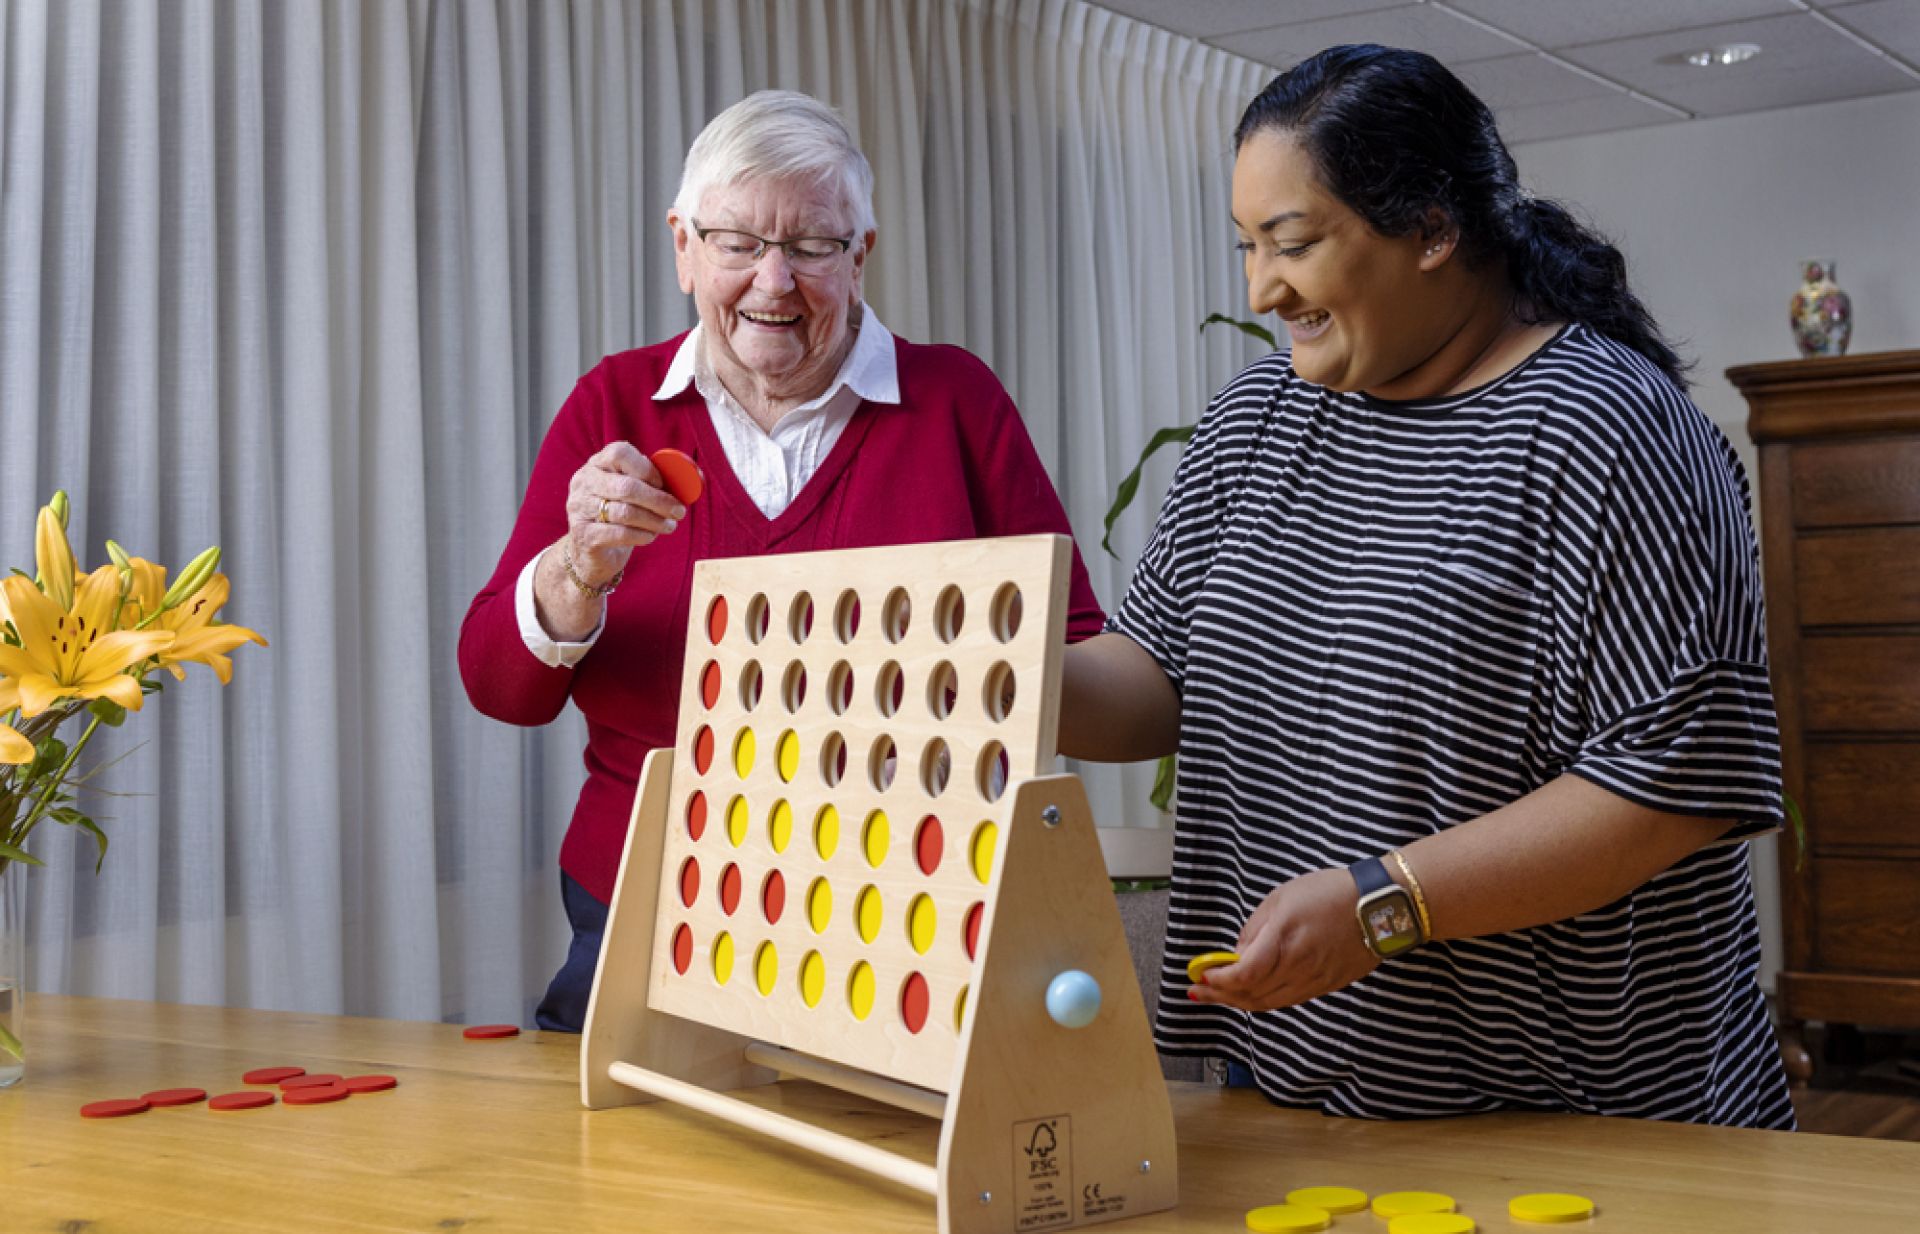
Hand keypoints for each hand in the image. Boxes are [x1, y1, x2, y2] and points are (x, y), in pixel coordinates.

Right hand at [564, 442, 688, 586]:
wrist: (589, 550)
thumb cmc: (616, 515)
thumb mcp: (627, 493)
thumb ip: (647, 481)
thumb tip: (684, 478)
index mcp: (596, 465)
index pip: (619, 453)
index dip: (646, 469)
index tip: (663, 484)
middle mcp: (584, 483)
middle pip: (626, 487)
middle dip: (658, 500)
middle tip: (678, 511)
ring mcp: (580, 509)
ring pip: (626, 512)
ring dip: (654, 520)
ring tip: (669, 526)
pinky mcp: (584, 535)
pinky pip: (620, 534)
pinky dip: (642, 535)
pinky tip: (650, 536)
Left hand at [1190, 868, 1377, 1011]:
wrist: (1380, 906)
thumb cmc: (1331, 894)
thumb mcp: (1281, 898)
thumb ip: (1255, 928)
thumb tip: (1238, 952)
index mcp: (1284, 943)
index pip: (1241, 976)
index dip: (1216, 981)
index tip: (1199, 976)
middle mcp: (1298, 969)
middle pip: (1250, 995)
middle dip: (1219, 996)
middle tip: (1197, 992)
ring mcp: (1314, 981)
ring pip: (1268, 1003)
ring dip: (1238, 1002)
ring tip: (1218, 996)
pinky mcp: (1326, 986)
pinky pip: (1287, 1000)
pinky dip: (1263, 1000)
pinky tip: (1251, 994)